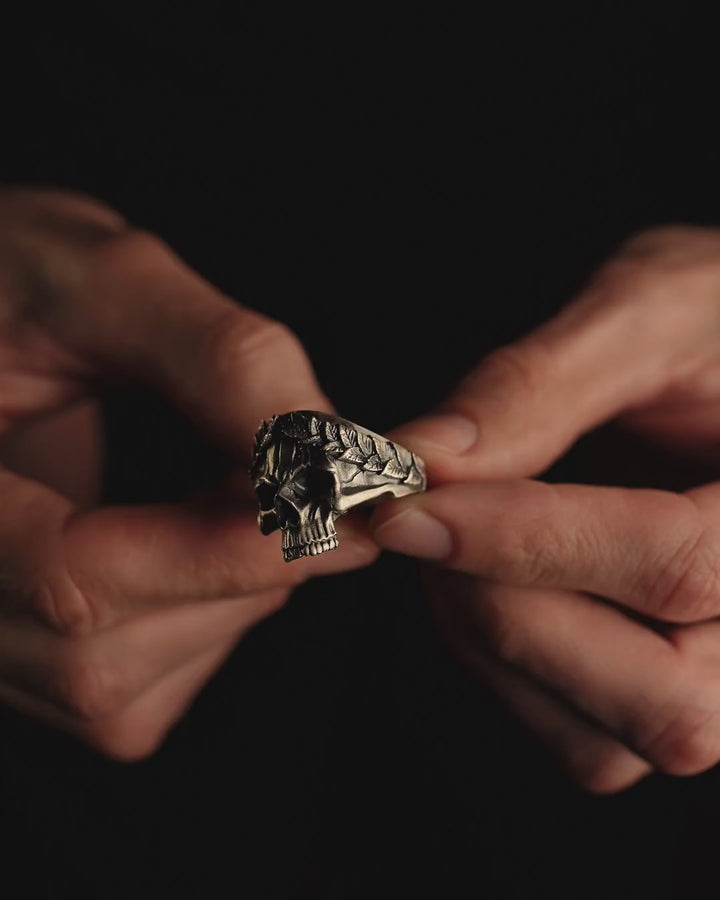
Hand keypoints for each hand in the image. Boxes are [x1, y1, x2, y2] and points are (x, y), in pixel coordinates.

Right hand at [0, 186, 376, 759]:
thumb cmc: (8, 279)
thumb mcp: (104, 280)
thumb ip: (220, 360)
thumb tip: (330, 455)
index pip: (67, 576)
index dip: (212, 555)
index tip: (323, 514)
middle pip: (98, 657)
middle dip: (232, 576)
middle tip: (298, 486)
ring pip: (117, 693)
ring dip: (223, 599)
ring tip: (236, 497)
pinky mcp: (17, 659)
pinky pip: (125, 698)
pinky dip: (197, 625)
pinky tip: (201, 541)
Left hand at [371, 225, 719, 792]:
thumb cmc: (711, 322)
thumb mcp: (643, 312)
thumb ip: (537, 385)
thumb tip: (425, 456)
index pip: (673, 565)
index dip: (524, 541)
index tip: (410, 505)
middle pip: (658, 694)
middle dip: (506, 607)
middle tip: (425, 524)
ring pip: (606, 743)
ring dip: (493, 645)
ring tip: (456, 542)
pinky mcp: (668, 695)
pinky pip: (581, 743)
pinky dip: (505, 673)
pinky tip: (486, 581)